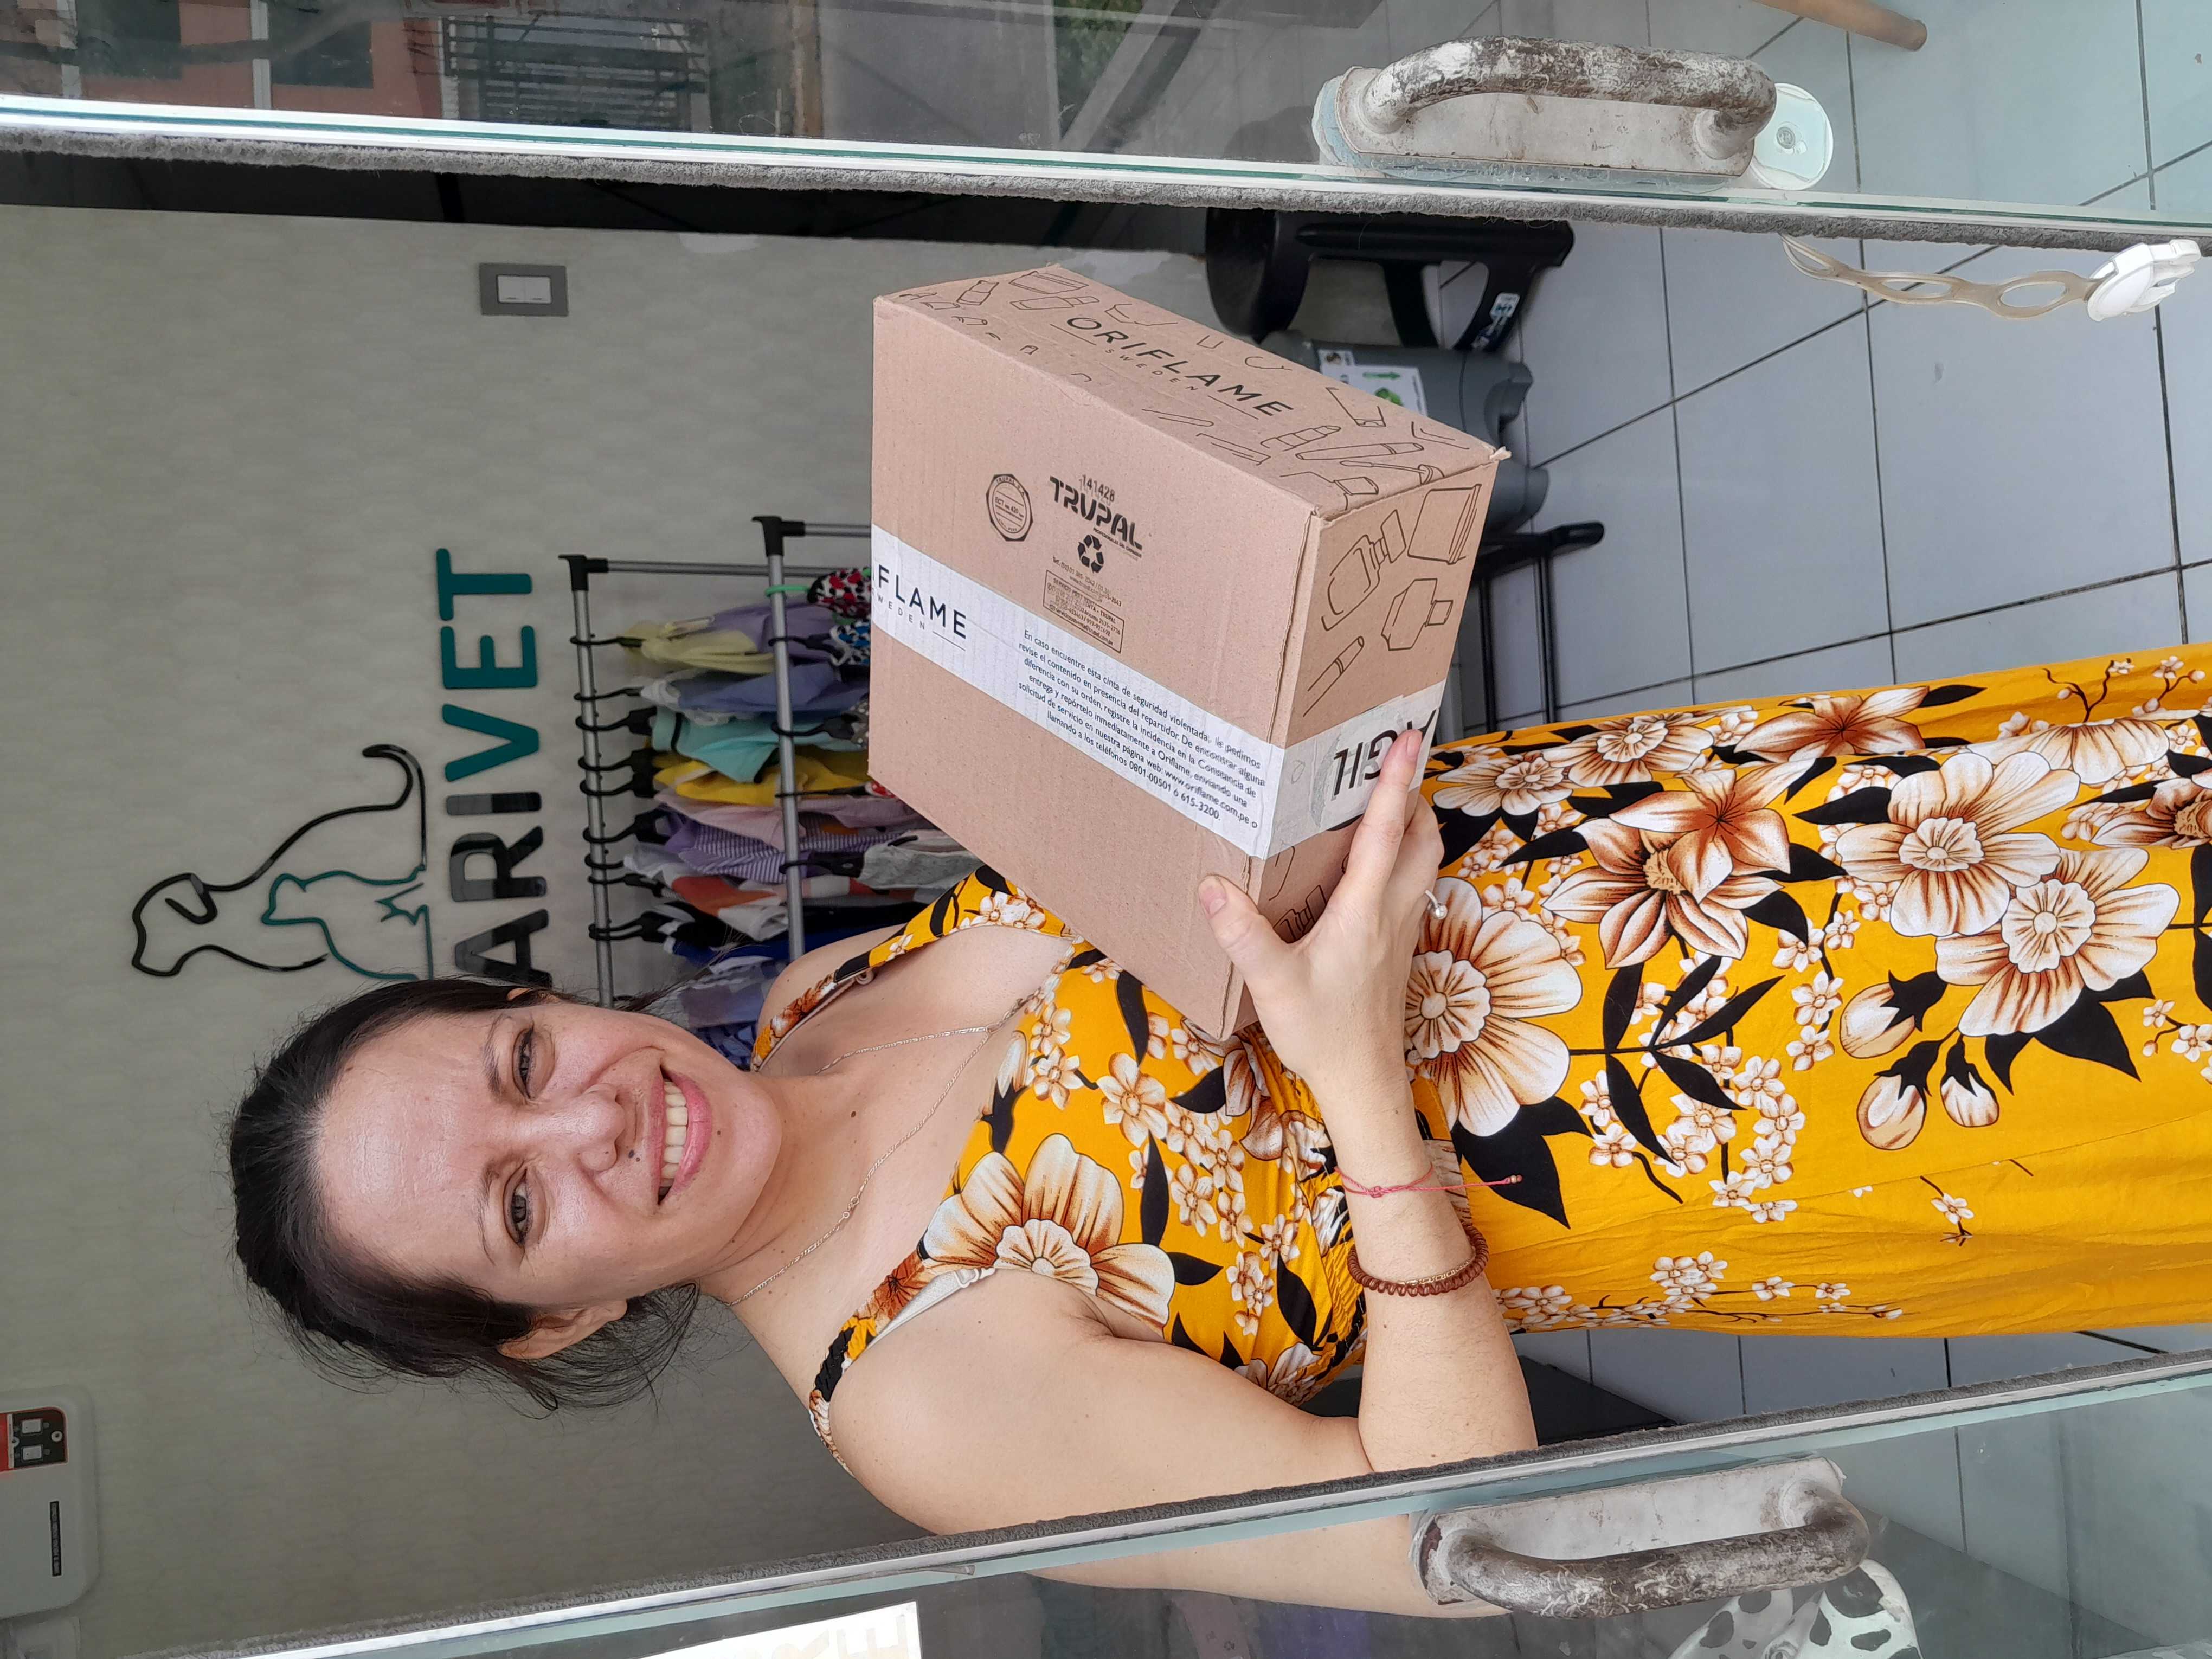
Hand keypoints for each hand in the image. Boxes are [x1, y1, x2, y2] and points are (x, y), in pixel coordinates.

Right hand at [1199, 729, 1441, 1110]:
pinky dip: (1403, 859)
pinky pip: (1410, 887)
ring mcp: (1401, 931)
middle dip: (1413, 794)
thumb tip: (1213, 885)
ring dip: (1414, 826)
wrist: (1362, 1082)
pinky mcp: (1397, 949)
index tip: (1403, 739)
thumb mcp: (1273, 984)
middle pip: (1421, 838)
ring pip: (1423, 862)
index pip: (1385, 832)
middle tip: (1395, 761)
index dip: (1394, 782)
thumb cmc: (1323, 1035)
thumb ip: (1243, 934)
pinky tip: (1373, 866)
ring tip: (1389, 801)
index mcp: (1364, 912)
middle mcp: (1392, 913)